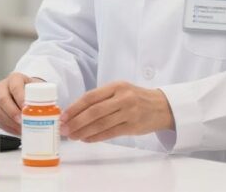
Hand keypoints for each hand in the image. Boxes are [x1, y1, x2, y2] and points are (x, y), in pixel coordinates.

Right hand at [0, 72, 43, 134]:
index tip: (26, 108)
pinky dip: (8, 128)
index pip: (15, 87)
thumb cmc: (34, 90)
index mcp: (15, 78)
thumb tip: (58, 115)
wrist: (26, 91)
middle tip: (23, 122)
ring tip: (22, 130)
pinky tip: (18, 132)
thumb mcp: (40, 89)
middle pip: (3, 100)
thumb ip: (47, 98)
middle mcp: (2, 86)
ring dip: (10, 122)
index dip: (20, 98)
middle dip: (13, 112)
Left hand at [60, 81, 174, 142]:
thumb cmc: (136, 98)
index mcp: (117, 86)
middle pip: (94, 111)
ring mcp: (129, 112)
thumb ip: (102, 98)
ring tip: (72, 136)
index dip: (75, 107)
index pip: (90, 97)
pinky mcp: (133, 126)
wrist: (162, 106)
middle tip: (64, 129)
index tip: (63, 116)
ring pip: (101, 124)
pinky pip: (110, 133)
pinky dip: (96, 137)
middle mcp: (123, 98)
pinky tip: (86, 139)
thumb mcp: (121, 90)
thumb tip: (76, 111)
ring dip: (83, 131)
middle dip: (76, 121)